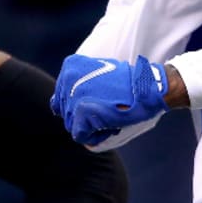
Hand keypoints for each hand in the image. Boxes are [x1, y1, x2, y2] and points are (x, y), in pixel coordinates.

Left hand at [51, 55, 168, 145]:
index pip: (61, 98)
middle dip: (87, 116)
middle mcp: (67, 79)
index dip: (83, 104)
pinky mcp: (80, 112)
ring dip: (93, 126)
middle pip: (66, 113)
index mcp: (69, 66)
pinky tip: (111, 123)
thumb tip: (54, 106)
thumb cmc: (128, 84)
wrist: (148, 88)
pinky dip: (97, 135)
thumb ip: (76, 85)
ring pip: (73, 126)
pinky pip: (81, 136)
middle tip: (109, 105)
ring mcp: (72, 96)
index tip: (102, 98)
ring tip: (111, 113)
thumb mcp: (98, 75)